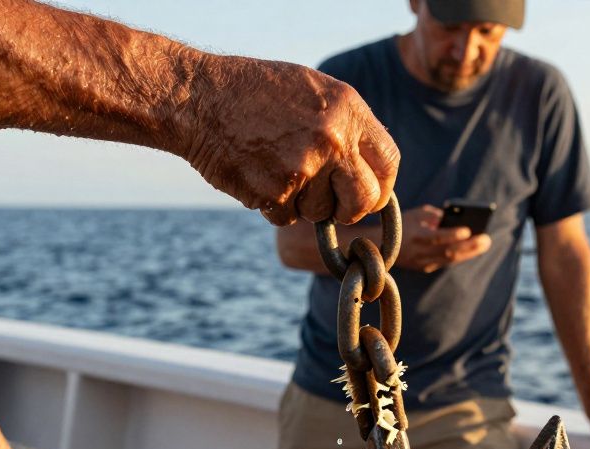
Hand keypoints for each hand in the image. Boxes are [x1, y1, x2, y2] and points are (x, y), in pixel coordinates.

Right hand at [181, 57, 399, 225]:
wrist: (200, 99)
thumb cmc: (254, 92)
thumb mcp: (312, 90)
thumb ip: (345, 126)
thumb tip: (368, 169)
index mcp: (348, 110)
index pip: (389, 162)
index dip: (381, 186)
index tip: (368, 195)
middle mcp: (333, 139)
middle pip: (364, 199)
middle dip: (349, 210)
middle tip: (332, 206)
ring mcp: (304, 167)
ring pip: (321, 212)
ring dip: (302, 204)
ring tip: (276, 170)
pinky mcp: (275, 192)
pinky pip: (287, 217)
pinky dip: (272, 206)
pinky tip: (256, 175)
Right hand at [394, 205, 491, 272]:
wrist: (380, 245)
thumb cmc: (403, 223)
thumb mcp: (418, 214)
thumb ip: (436, 216)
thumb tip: (457, 220)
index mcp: (413, 235)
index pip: (436, 237)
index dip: (452, 235)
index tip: (467, 230)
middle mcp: (417, 251)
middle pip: (447, 251)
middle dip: (468, 246)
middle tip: (486, 239)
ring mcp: (421, 262)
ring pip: (448, 259)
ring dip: (468, 252)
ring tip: (483, 244)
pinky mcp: (423, 267)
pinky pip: (445, 262)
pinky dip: (459, 256)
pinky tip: (471, 250)